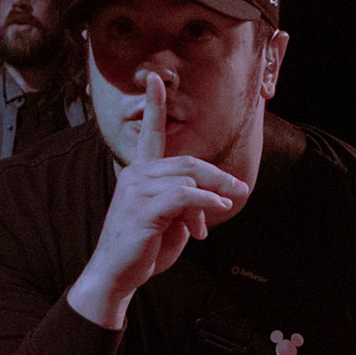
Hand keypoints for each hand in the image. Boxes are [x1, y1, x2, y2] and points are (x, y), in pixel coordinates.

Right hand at [69, 74, 247, 327]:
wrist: (116, 275)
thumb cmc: (143, 248)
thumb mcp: (170, 222)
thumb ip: (187, 204)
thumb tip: (211, 202)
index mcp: (139, 173)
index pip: (149, 133)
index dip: (153, 105)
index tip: (154, 79)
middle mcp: (136, 175)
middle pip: (188, 162)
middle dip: (218, 177)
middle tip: (239, 191)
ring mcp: (137, 190)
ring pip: (188, 179)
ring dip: (209, 201)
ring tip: (209, 228)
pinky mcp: (143, 209)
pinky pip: (184, 196)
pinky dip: (206, 202)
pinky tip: (217, 210)